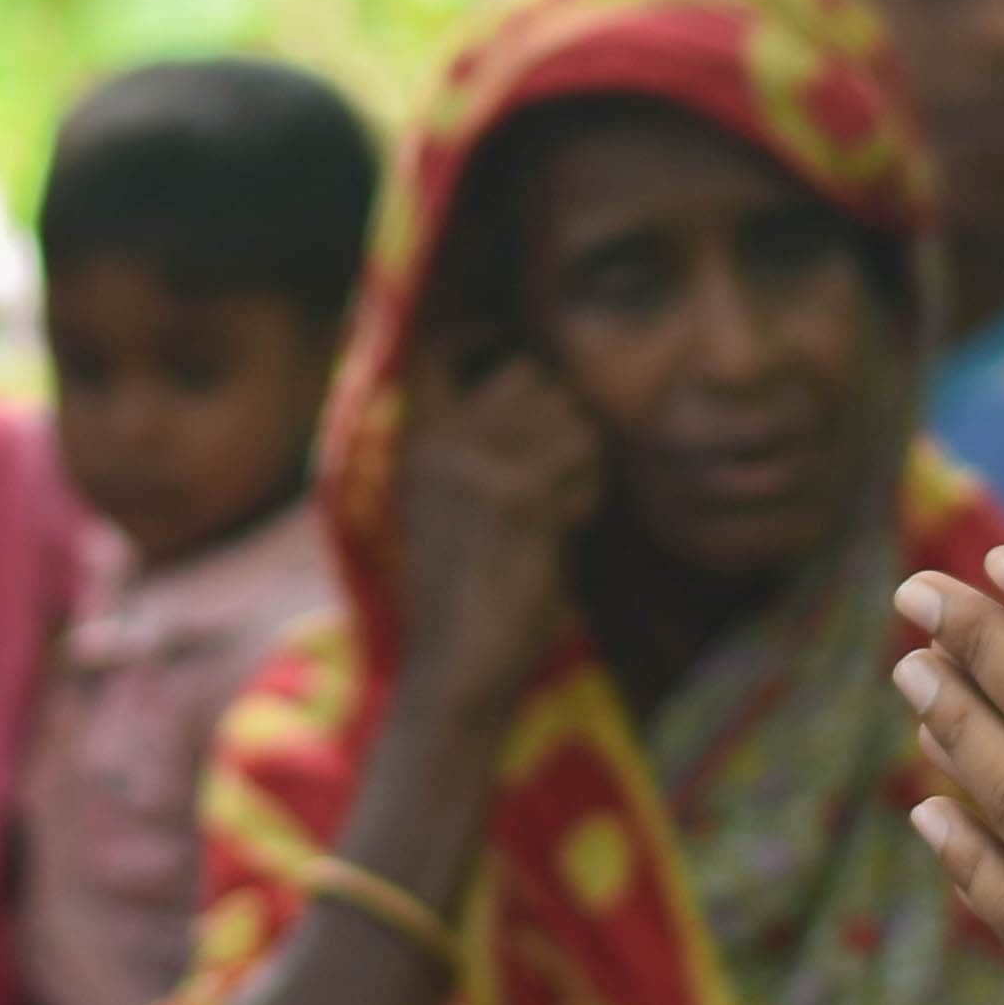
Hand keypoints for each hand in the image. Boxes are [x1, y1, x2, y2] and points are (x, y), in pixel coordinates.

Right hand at [387, 350, 599, 733]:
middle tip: (553, 475)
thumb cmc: (460, 599)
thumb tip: (537, 392)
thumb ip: (470, 449)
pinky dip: (589, 492)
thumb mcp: (441, 507)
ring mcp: (481, 464)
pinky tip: (567, 528)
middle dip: (555, 416)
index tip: (496, 338)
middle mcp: (442, 443)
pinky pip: (585, 459)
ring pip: (568, 412)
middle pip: (527, 375)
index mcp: (414, 446)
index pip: (434, 354)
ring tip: (560, 506)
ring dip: (580, 454)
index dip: (472, 335)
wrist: (456, 668)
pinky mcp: (522, 495)